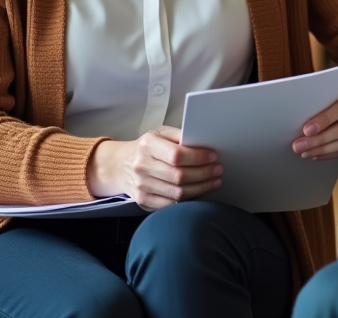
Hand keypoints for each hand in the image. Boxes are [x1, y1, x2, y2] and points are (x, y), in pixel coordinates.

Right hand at [86, 125, 221, 209]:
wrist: (119, 165)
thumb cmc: (145, 148)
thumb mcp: (159, 134)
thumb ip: (179, 136)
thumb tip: (203, 143)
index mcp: (147, 145)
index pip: (177, 155)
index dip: (198, 157)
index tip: (213, 157)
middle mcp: (142, 166)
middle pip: (179, 176)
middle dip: (204, 173)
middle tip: (218, 169)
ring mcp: (141, 186)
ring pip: (178, 193)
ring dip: (201, 188)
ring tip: (214, 181)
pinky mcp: (143, 201)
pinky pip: (171, 204)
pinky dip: (189, 199)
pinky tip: (199, 191)